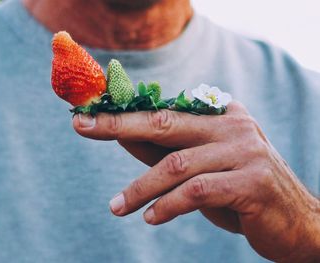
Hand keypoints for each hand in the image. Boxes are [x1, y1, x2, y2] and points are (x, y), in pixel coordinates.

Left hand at [73, 102, 319, 261]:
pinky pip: (197, 192)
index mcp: (220, 115)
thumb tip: (120, 137)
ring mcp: (245, 151)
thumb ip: (163, 151)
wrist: (295, 220)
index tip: (86, 116)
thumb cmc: (239, 191)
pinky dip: (169, 206)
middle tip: (82, 127)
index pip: (163, 112)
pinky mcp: (252, 181)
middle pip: (164, 123)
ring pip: (177, 164)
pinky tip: (152, 218)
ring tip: (117, 207)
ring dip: (141, 188)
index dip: (123, 114)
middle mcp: (233, 125)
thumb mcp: (199, 168)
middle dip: (119, 126)